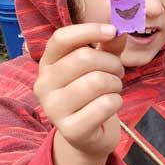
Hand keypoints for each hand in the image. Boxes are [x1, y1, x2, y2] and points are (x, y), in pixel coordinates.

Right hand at [35, 23, 125, 158]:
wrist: (88, 135)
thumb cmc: (93, 93)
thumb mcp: (100, 65)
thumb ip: (108, 46)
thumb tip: (120, 29)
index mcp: (48, 63)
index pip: (61, 38)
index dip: (89, 31)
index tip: (113, 31)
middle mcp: (43, 84)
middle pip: (84, 58)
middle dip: (112, 63)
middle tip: (118, 73)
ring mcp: (53, 108)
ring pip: (98, 81)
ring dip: (116, 83)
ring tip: (113, 89)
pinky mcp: (70, 129)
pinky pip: (105, 104)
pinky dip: (117, 101)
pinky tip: (111, 106)